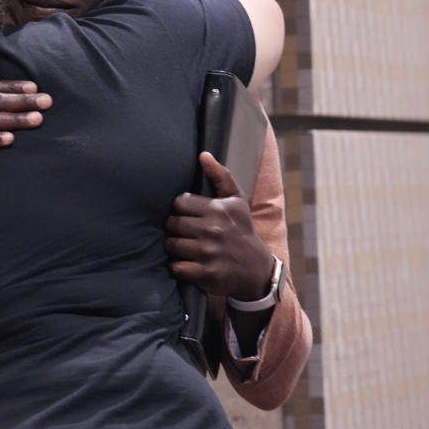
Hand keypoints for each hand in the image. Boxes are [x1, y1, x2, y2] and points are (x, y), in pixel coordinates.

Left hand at [164, 152, 273, 300]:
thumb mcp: (236, 201)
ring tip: (185, 247)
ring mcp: (209, 253)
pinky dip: (178, 266)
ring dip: (174, 247)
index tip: (188, 215)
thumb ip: (220, 175)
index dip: (180, 209)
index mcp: (217, 209)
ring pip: (171, 245)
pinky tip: (187, 263)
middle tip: (184, 232)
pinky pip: (176, 267)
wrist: (257, 269)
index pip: (179, 202)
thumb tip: (203, 154)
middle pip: (172, 224)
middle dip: (175, 228)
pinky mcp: (206, 274)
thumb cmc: (241, 230)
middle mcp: (212, 230)